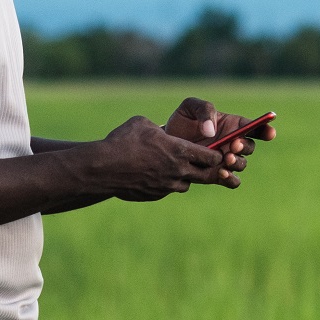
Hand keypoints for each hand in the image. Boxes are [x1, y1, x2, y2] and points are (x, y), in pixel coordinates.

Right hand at [92, 115, 233, 201]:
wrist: (103, 168)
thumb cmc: (123, 141)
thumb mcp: (142, 124)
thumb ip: (159, 128)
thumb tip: (161, 130)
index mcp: (179, 151)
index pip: (211, 157)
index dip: (216, 154)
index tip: (215, 152)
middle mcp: (177, 171)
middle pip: (205, 175)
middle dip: (207, 169)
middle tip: (204, 164)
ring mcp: (167, 186)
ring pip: (186, 185)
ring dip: (185, 177)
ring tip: (174, 168)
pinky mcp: (155, 195)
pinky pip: (168, 190)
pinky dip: (167, 184)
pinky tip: (155, 175)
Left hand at [164, 97, 276, 171]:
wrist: (165, 143)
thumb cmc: (182, 121)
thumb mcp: (190, 107)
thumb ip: (204, 110)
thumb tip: (212, 130)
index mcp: (233, 125)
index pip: (255, 127)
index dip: (266, 129)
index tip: (270, 133)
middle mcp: (233, 143)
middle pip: (250, 147)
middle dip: (245, 147)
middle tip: (233, 145)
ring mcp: (226, 160)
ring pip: (242, 165)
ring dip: (237, 163)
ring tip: (225, 159)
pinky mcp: (217, 175)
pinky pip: (233, 181)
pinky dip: (231, 179)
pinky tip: (222, 174)